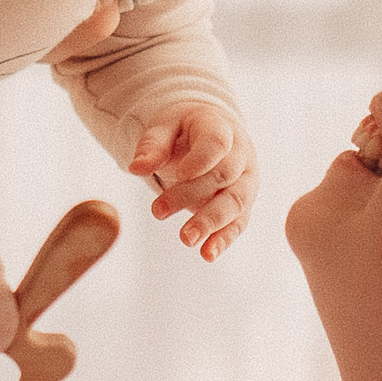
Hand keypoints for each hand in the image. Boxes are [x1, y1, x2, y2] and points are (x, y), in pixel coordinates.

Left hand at [128, 104, 257, 261]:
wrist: (209, 132)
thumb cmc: (183, 129)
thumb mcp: (164, 126)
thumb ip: (153, 146)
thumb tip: (136, 168)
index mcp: (220, 127)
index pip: (217, 143)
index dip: (200, 159)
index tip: (179, 174)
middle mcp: (240, 154)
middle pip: (222, 175)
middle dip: (190, 195)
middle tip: (157, 211)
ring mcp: (245, 180)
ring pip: (235, 202)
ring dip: (211, 222)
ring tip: (186, 239)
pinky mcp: (243, 203)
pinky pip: (238, 222)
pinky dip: (223, 239)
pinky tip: (207, 254)